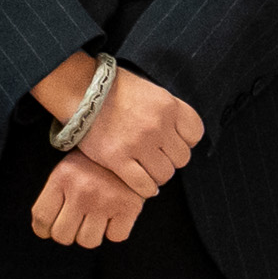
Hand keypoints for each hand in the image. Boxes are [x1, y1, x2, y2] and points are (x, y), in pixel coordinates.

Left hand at [29, 151, 147, 249]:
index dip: (44, 229)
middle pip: (62, 236)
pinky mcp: (129, 207)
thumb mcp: (68, 170)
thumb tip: (44, 231)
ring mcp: (106, 200)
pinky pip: (115, 236)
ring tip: (96, 218)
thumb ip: (54, 196)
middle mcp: (82, 190)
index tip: (50, 229)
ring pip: (88, 241)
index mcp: (62, 177)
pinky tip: (115, 214)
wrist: (131, 144)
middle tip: (77, 222)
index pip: (41, 218)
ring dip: (91, 234)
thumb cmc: (95, 162)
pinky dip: (116, 230)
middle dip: (68, 233)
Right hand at [66, 64, 202, 199]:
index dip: (185, 141)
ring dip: (158, 176)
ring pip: (165, 174)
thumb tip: (178, 137)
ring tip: (147, 170)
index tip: (172, 143)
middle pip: (182, 158)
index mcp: (169, 106)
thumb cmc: (115, 90)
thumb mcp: (151, 92)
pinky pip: (144, 185)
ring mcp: (139, 143)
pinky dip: (145, 189)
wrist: (82, 90)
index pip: (195, 134)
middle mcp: (158, 125)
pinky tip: (140, 184)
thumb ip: (167, 112)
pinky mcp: (118, 159)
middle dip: (170, 160)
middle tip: (156, 158)